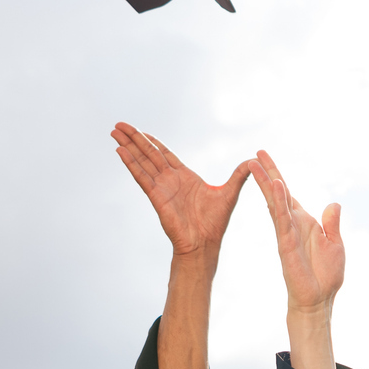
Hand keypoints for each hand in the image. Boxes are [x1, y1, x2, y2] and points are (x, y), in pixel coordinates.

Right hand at [112, 123, 253, 261]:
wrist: (204, 244)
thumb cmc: (215, 223)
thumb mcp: (230, 192)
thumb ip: (239, 175)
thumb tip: (254, 160)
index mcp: (184, 177)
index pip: (163, 154)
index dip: (151, 141)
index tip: (140, 130)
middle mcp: (169, 180)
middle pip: (148, 153)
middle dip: (135, 138)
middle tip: (119, 124)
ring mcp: (161, 187)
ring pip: (141, 161)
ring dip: (128, 146)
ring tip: (114, 132)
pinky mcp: (156, 197)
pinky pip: (141, 177)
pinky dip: (130, 163)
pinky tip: (120, 151)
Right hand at [255, 150, 343, 314]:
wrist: (319, 300)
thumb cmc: (326, 275)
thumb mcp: (335, 243)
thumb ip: (332, 224)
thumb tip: (334, 204)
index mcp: (303, 222)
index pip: (288, 194)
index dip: (277, 176)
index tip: (265, 158)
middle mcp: (292, 224)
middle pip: (276, 194)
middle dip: (267, 173)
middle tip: (256, 155)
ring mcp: (287, 233)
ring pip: (275, 204)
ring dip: (268, 184)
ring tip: (258, 165)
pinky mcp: (286, 244)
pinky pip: (282, 219)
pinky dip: (279, 203)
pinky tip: (275, 188)